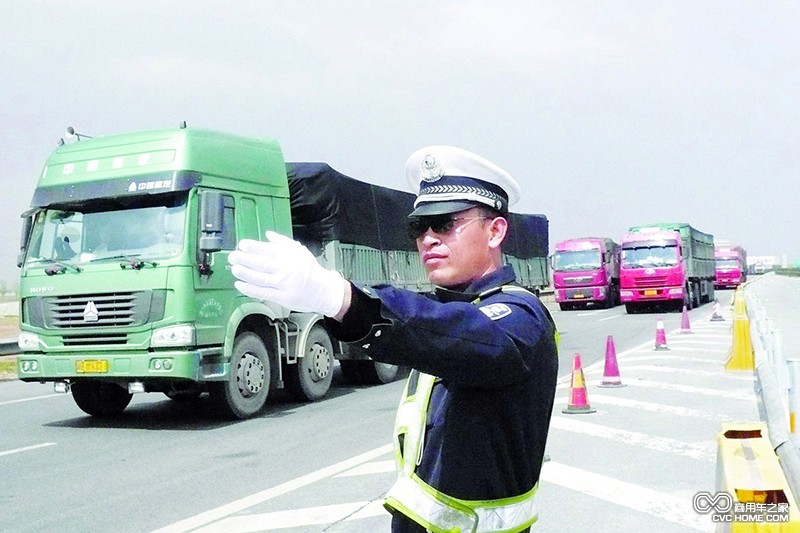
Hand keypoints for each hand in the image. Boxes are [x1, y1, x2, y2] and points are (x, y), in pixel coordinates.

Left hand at [228, 231, 348, 316]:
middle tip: (233, 256)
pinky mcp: (282, 297)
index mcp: (289, 256)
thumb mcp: (300, 251)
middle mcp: (285, 269)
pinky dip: (250, 289)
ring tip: (234, 269)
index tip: (242, 245)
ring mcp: (283, 284)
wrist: (324, 290)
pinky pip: (263, 292)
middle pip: (262, 263)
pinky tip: (240, 285)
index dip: (253, 247)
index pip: (268, 249)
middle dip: (245, 259)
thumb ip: (282, 242)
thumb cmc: (311, 271)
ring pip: (260, 278)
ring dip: (245, 273)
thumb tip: (267, 235)